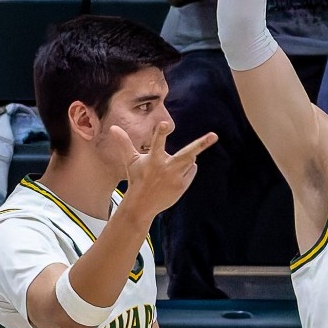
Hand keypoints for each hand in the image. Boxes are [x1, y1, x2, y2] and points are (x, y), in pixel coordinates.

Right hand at [102, 122, 217, 221]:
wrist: (142, 204)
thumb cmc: (137, 178)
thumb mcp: (131, 161)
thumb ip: (124, 143)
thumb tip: (113, 128)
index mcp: (153, 159)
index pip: (157, 142)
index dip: (161, 132)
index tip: (165, 123)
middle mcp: (166, 167)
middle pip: (187, 153)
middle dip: (201, 144)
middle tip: (214, 135)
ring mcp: (176, 178)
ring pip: (190, 160)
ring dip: (186, 159)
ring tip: (170, 168)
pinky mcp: (182, 186)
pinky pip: (192, 170)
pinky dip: (187, 169)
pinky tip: (175, 176)